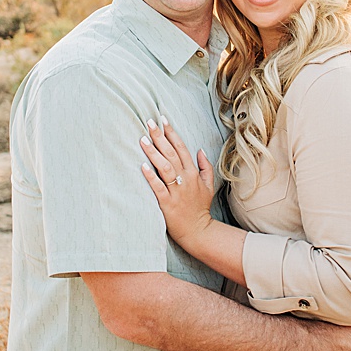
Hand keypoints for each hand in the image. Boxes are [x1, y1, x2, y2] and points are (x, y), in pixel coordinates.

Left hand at [138, 116, 216, 252]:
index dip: (171, 132)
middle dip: (160, 136)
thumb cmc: (200, 208)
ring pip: (164, 167)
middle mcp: (185, 179)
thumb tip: (200, 150)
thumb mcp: (208, 185)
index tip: (162, 119)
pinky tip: (142, 166)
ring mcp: (176, 191)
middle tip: (149, 122)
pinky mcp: (167, 203)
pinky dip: (150, 176)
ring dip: (153, 152)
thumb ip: (205, 167)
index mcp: (193, 172)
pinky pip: (158, 187)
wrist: (198, 231)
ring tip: (143, 139)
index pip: (181, 147)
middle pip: (171, 153)